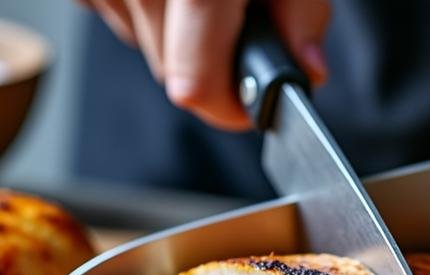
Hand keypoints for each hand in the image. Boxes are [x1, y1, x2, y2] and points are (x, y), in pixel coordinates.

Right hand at [80, 0, 329, 129]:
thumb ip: (301, 11)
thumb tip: (307, 71)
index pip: (196, 86)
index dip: (230, 108)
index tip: (253, 106)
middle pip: (174, 77)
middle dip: (212, 64)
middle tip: (237, 18)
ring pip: (148, 52)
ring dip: (179, 37)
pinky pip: (122, 21)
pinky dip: (149, 13)